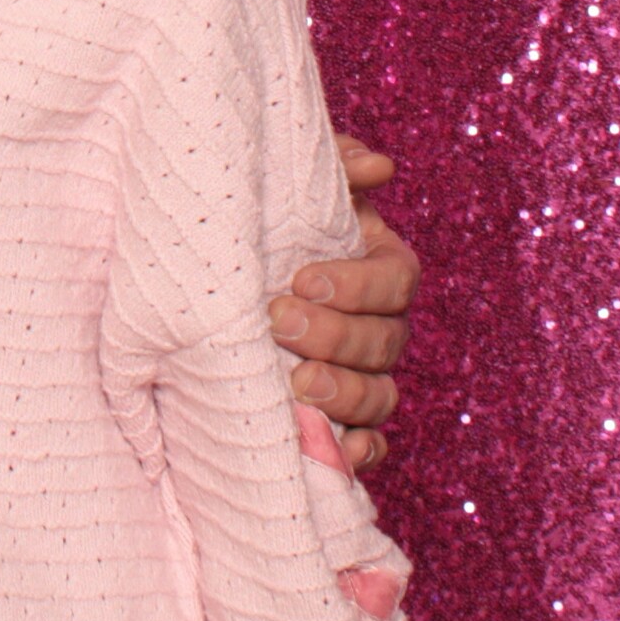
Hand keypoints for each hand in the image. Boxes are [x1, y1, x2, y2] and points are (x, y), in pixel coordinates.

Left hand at [273, 130, 419, 470]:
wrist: (223, 271)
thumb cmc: (269, 221)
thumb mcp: (296, 186)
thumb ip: (336, 167)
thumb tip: (378, 167)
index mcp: (380, 269)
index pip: (396, 281)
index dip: (357, 284)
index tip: (302, 277)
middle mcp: (381, 327)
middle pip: (385, 342)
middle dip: (334, 336)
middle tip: (278, 321)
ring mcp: (365, 378)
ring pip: (379, 396)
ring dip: (344, 395)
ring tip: (296, 384)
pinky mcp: (342, 421)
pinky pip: (368, 446)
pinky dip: (357, 453)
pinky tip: (332, 452)